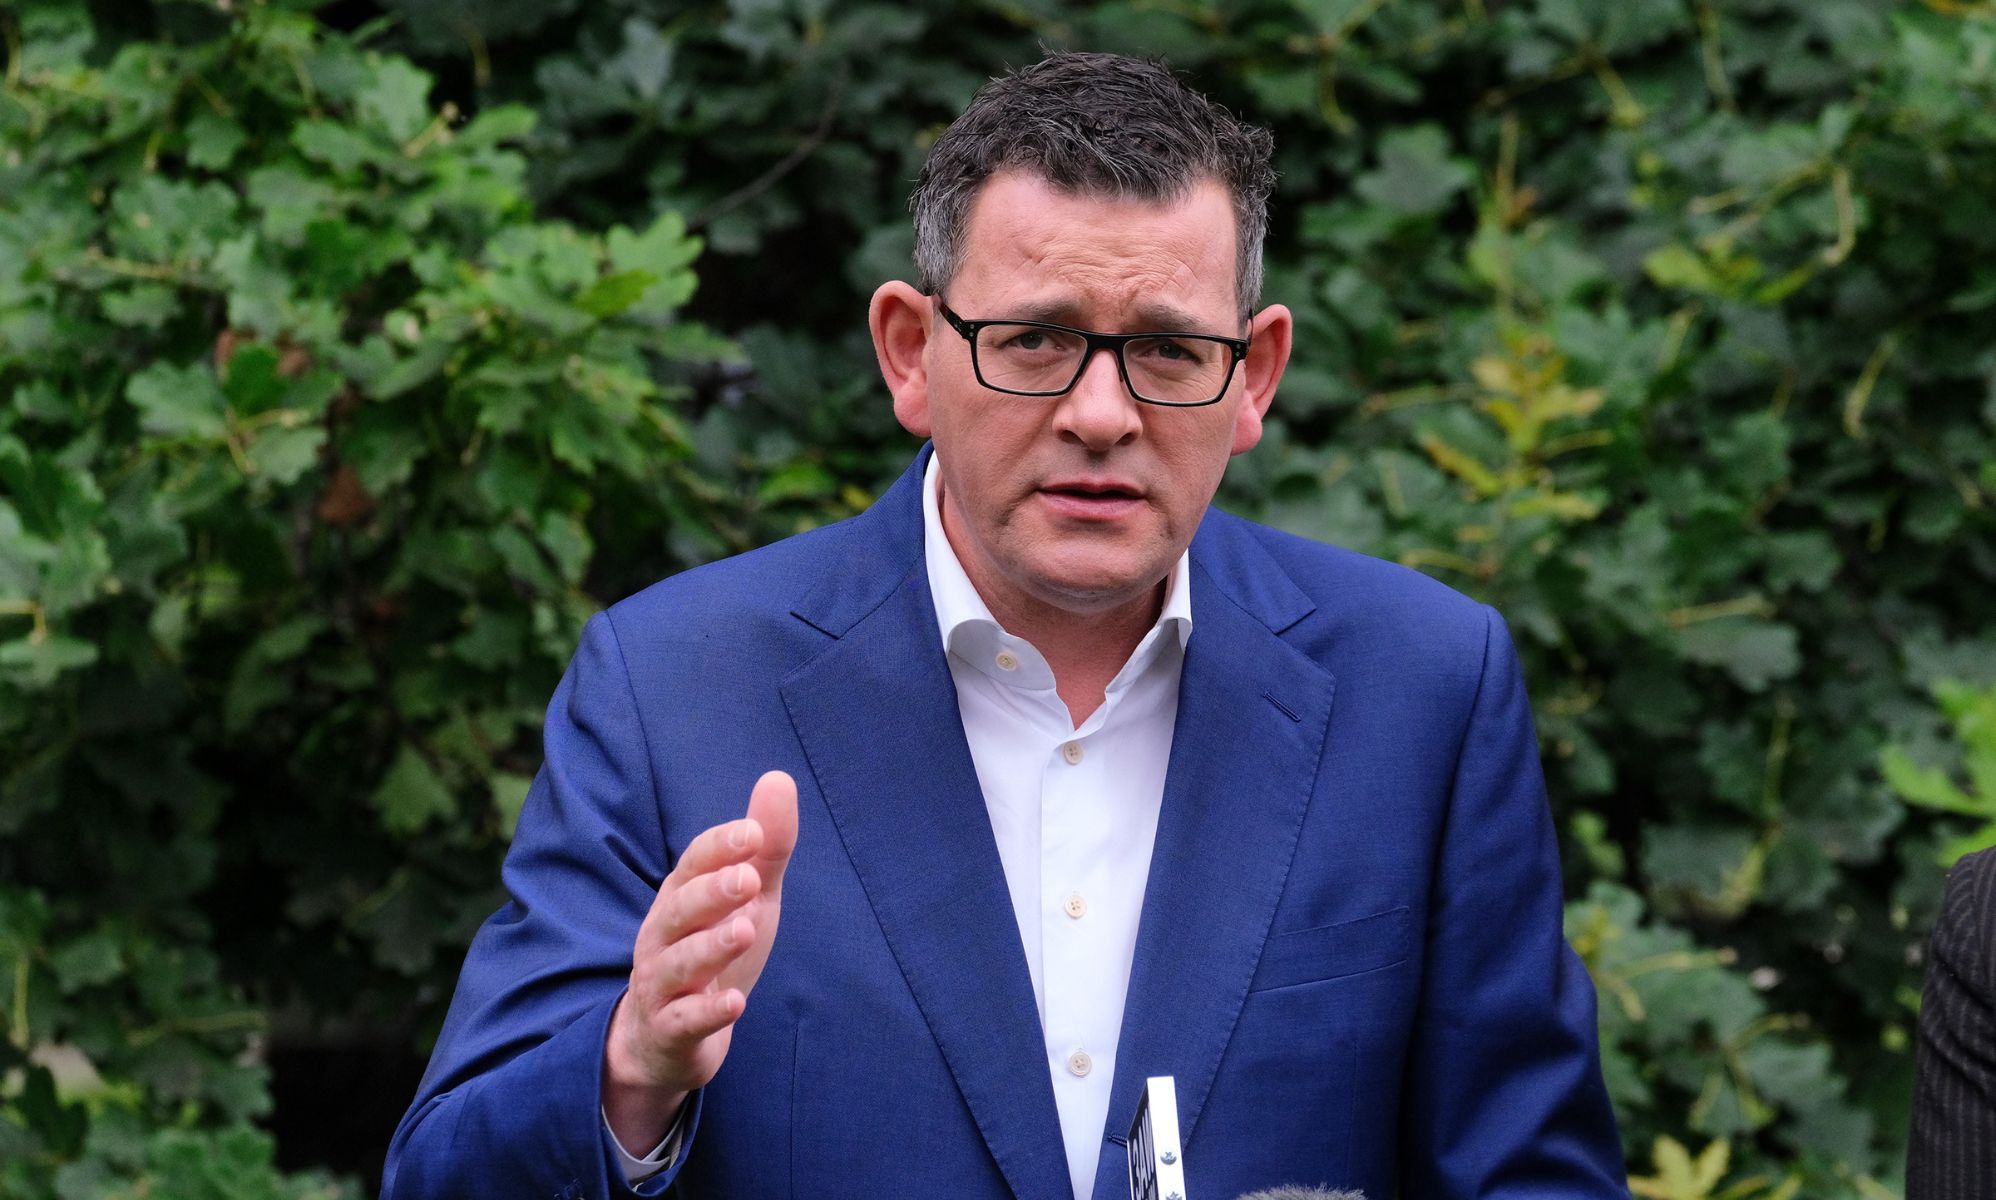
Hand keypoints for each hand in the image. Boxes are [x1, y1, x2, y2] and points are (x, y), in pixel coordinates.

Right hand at [603, 770, 797, 1150]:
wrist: (665, 1039)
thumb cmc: (711, 952)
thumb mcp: (748, 900)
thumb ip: (765, 848)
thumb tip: (779, 778)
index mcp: (680, 898)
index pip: (692, 864)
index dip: (719, 848)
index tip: (753, 832)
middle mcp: (663, 936)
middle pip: (679, 909)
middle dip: (712, 892)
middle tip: (749, 879)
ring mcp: (662, 985)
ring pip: (679, 963)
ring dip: (711, 946)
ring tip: (746, 931)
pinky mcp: (670, 1030)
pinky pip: (684, 1020)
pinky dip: (708, 1011)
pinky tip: (735, 1002)